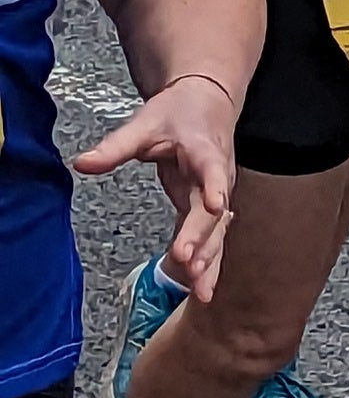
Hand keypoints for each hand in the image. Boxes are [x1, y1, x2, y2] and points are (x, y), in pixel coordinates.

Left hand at [75, 73, 236, 299]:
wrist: (209, 105)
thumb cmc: (177, 114)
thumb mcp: (145, 124)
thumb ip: (116, 147)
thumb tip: (81, 163)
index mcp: (204, 151)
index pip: (212, 170)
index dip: (214, 187)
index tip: (215, 206)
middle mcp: (218, 177)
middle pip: (212, 212)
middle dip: (201, 237)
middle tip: (186, 261)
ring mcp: (216, 196)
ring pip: (217, 232)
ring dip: (209, 259)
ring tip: (201, 290)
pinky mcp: (208, 210)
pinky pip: (211, 240)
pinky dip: (207, 264)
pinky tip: (202, 292)